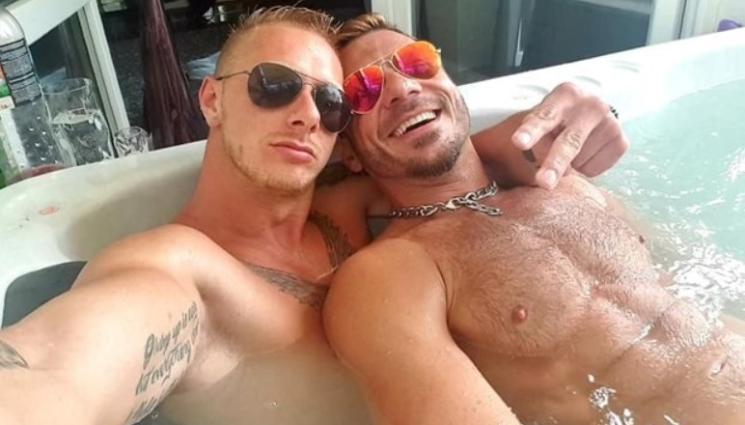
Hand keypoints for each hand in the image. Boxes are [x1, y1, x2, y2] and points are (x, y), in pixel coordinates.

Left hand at [512, 82, 628, 188]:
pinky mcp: (620, 142)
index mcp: (564, 95)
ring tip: (573, 145)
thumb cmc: (558, 118)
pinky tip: (587, 150)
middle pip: (569, 142)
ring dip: (568, 163)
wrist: (591, 112)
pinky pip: (592, 169)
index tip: (518, 142)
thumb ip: (539, 141)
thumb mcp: (543, 120)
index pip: (543, 117)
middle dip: (555, 164)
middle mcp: (590, 105)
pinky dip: (583, 168)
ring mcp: (610, 122)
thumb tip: (553, 172)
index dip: (531, 131)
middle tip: (543, 182)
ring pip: (578, 162)